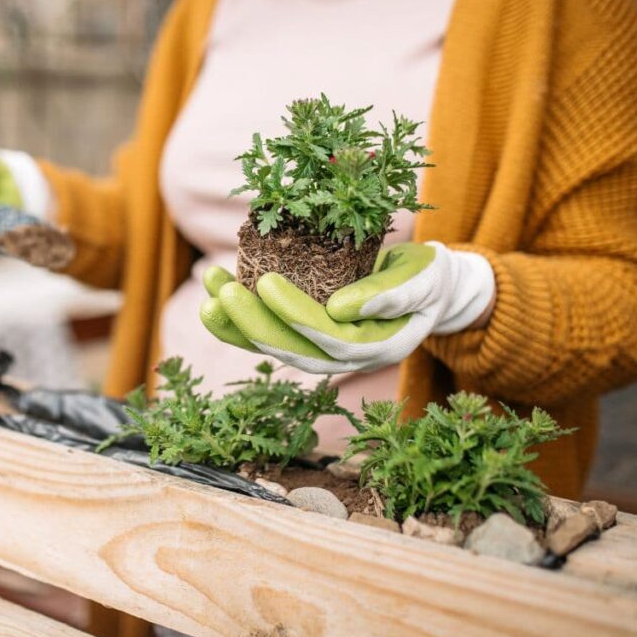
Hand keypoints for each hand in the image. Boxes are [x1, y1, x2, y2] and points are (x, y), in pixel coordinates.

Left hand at [199, 242, 495, 373]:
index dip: (295, 314)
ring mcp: (323, 351)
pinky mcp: (306, 338)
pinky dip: (237, 321)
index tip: (267, 283)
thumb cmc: (427, 278)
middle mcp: (345, 358)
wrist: (427, 288)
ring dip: (236, 322)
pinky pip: (268, 334)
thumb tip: (342, 308)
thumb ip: (389, 295)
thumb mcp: (422, 279)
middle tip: (222, 291)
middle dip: (252, 322)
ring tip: (208, 291)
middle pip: (292, 349)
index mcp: (377, 348)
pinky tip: (212, 298)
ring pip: (273, 345)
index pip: (329, 338)